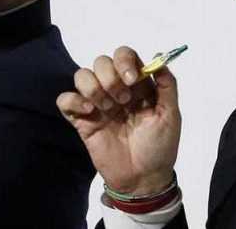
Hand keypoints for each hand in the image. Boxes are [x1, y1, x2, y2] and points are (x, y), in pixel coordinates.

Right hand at [56, 46, 179, 195]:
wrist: (143, 179)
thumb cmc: (160, 147)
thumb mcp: (171, 116)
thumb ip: (168, 86)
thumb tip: (160, 59)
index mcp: (137, 85)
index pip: (124, 56)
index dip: (125, 61)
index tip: (132, 80)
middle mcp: (115, 89)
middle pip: (101, 62)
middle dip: (110, 77)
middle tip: (123, 101)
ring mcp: (97, 104)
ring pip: (82, 75)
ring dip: (93, 87)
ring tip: (107, 108)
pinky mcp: (81, 120)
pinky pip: (64, 99)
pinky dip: (72, 100)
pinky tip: (88, 112)